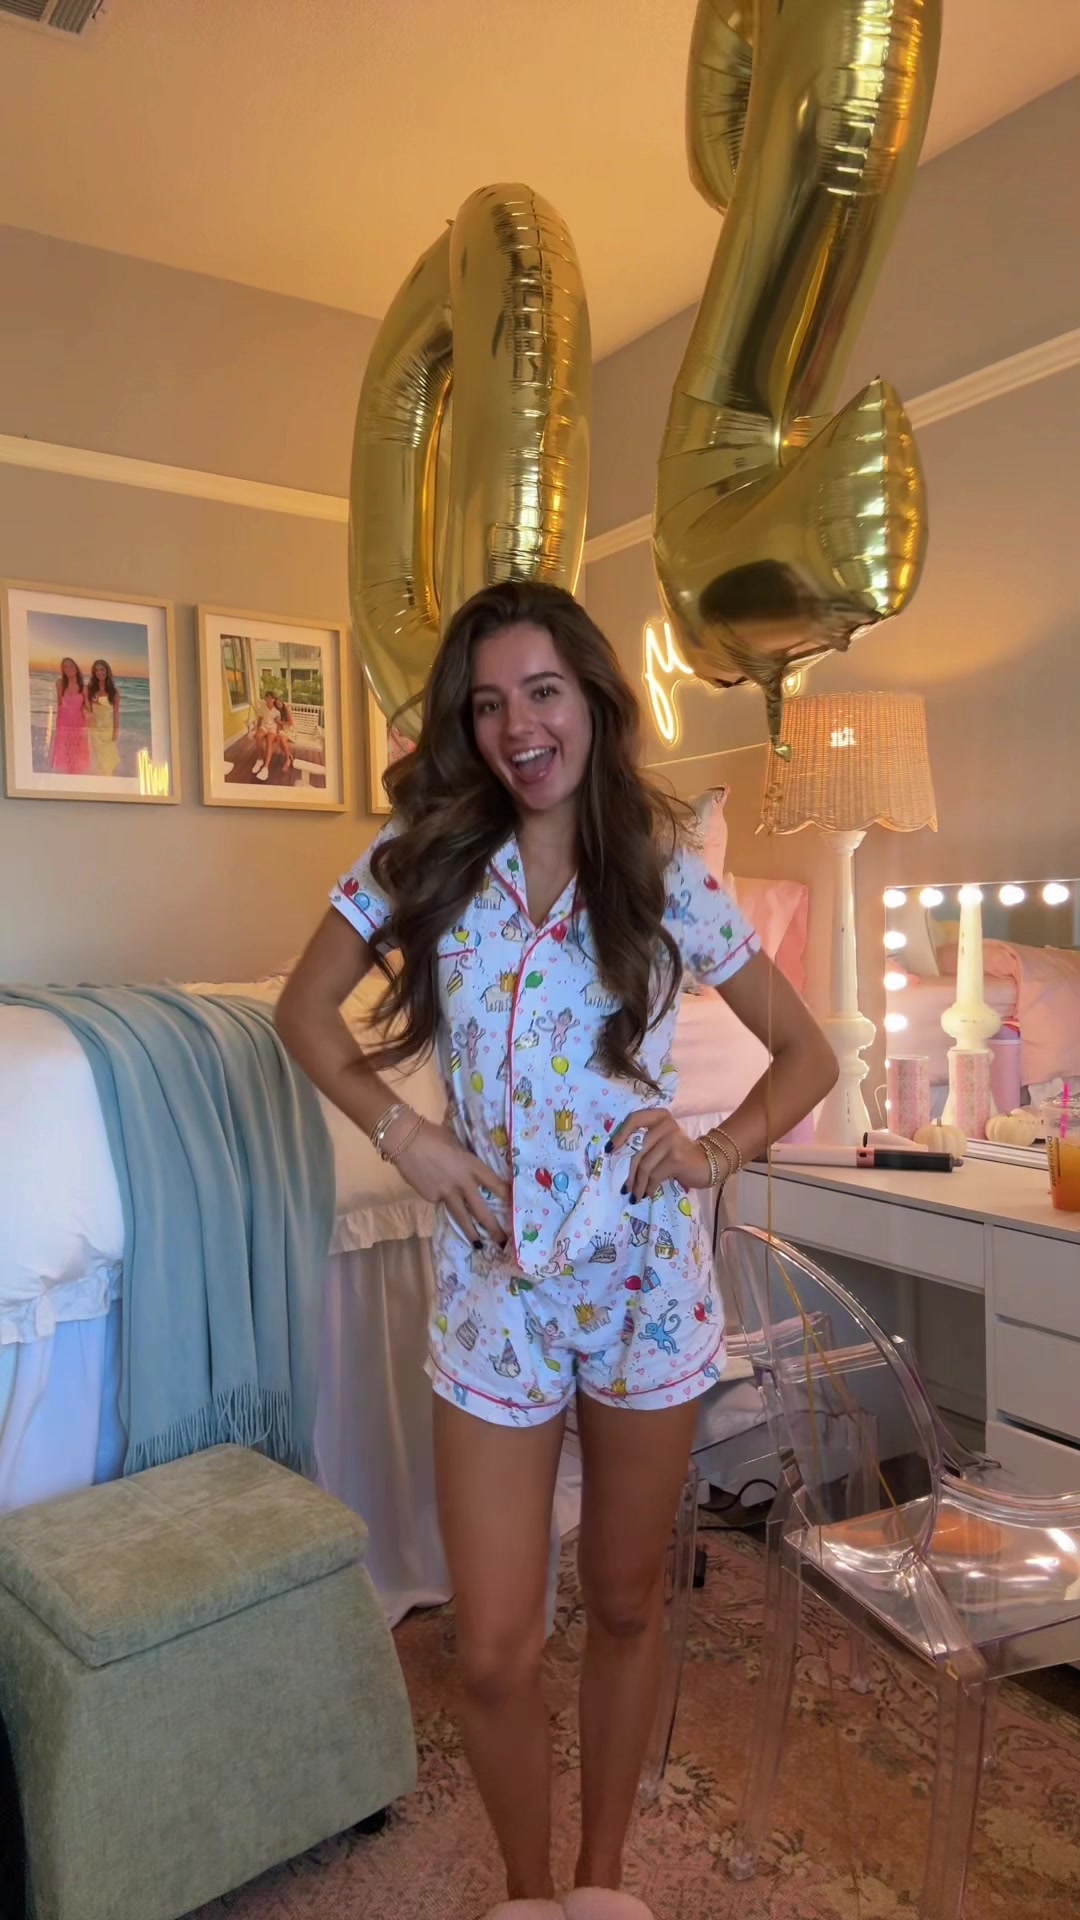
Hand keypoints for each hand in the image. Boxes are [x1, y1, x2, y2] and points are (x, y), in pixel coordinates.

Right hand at [392, 1120, 510, 1249]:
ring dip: (471, 1232)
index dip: (506, 1194)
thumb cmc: (432, 1135)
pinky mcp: (431, 1198)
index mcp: (472, 1166)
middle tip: (502, 1241)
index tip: (514, 1204)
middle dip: (493, 1227)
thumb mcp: (456, 1145)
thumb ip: (464, 1160)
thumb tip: (467, 1171)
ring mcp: (446, 1193)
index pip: (494, 1183)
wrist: (405, 1140)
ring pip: (462, 1217)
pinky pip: (439, 1202)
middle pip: (481, 1210)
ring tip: (478, 1245)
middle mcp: (463, 1183)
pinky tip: (432, 1187)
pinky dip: (440, 1199)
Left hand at [608, 1109, 711, 1201]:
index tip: (610, 1150)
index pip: (634, 1119)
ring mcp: (672, 1141)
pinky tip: (648, 1194)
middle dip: (629, 1173)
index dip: (620, 1134)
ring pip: (644, 1166)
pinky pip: (654, 1175)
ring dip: (637, 1184)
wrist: (709, 1162)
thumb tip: (616, 1158)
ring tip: (635, 1196)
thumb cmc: (681, 1153)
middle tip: (625, 1188)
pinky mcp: (676, 1158)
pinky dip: (649, 1187)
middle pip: (637, 1150)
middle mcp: (666, 1125)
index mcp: (660, 1117)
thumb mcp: (662, 1141)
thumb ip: (644, 1143)